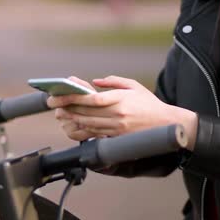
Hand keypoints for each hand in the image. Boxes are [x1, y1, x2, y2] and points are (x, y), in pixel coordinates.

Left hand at [48, 76, 197, 149]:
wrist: (166, 124)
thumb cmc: (149, 103)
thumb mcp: (133, 86)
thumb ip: (113, 81)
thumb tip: (95, 82)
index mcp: (121, 99)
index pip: (92, 99)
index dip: (74, 98)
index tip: (60, 95)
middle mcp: (118, 115)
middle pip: (86, 113)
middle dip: (67, 108)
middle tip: (53, 105)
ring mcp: (117, 128)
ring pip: (88, 124)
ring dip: (71, 119)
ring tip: (60, 114)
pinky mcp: (117, 137)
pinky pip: (95, 134)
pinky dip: (82, 130)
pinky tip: (73, 126)